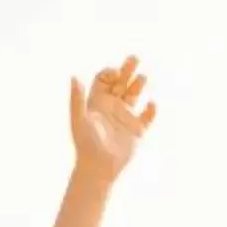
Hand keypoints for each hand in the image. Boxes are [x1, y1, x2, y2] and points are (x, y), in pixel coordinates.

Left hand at [70, 57, 157, 175]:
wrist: (98, 168)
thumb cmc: (85, 144)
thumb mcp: (79, 119)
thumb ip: (77, 98)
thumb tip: (74, 76)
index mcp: (97, 103)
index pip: (104, 79)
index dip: (110, 72)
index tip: (115, 72)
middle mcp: (112, 107)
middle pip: (121, 82)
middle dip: (127, 69)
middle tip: (135, 58)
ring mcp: (125, 117)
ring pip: (134, 94)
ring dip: (139, 84)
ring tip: (143, 76)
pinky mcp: (137, 130)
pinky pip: (147, 117)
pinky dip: (151, 110)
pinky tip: (151, 104)